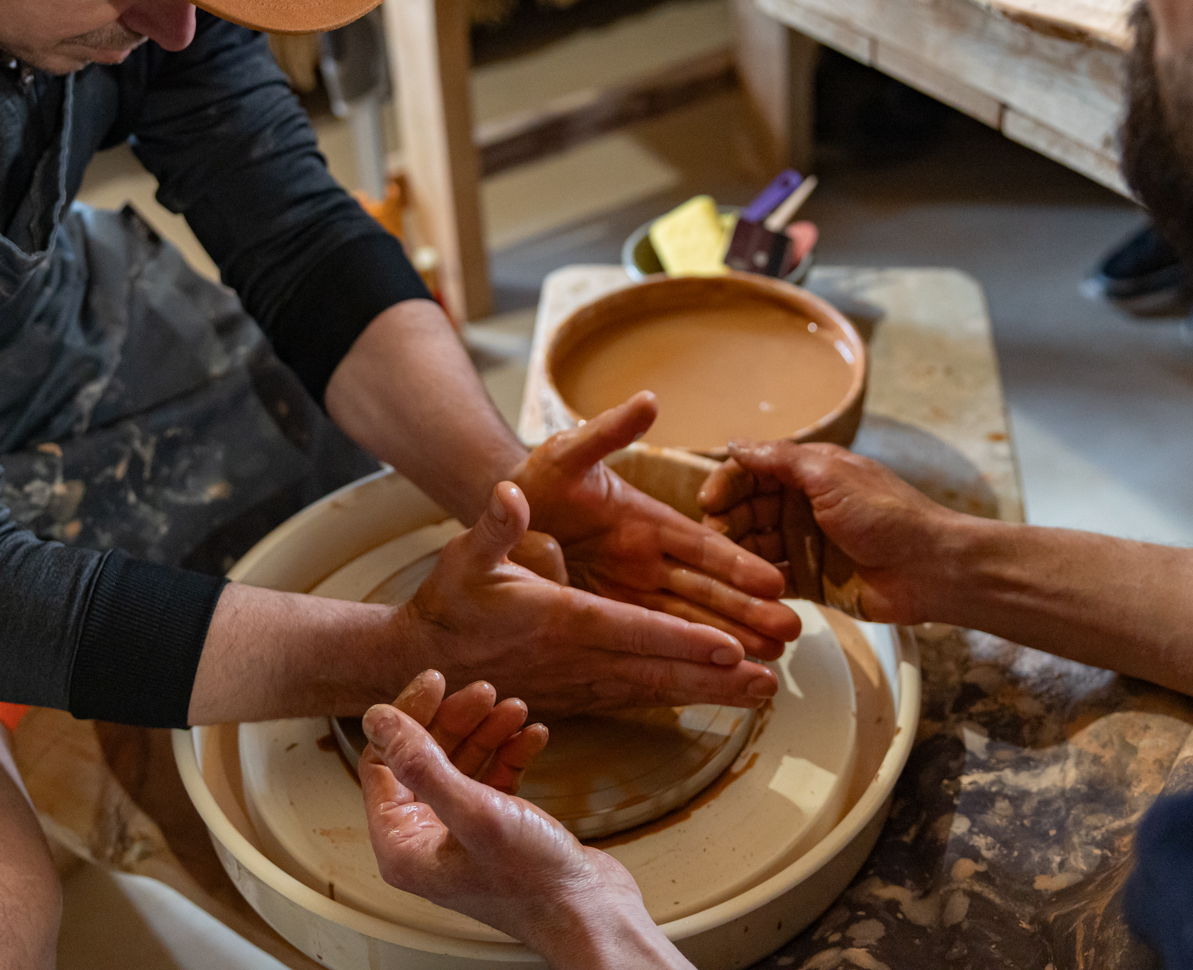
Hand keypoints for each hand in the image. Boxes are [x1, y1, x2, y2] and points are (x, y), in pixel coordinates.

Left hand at [361, 675, 689, 968]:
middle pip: (424, 757)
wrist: (593, 914)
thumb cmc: (534, 883)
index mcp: (403, 844)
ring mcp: (462, 834)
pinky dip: (511, 753)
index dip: (408, 717)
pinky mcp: (498, 829)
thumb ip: (421, 764)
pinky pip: (493, 778)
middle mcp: (426, 840)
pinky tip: (532, 737)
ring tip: (513, 709)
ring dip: (486, 731)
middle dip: (456, 720)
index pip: (384, 762)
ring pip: (461, 763)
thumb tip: (377, 719)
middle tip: (484, 692)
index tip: (438, 682)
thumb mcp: (474, 812)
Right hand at [399, 482, 778, 715]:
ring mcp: (577, 681)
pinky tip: (709, 699)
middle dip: (715, 678)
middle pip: (658, 670)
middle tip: (770, 683)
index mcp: (559, 618)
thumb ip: (497, 525)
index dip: (682, 640)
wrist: (422, 658)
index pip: (633, 630)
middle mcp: (576, 656)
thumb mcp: (467, 553)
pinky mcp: (575, 694)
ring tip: (760, 695)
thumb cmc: (449, 601)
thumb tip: (512, 493)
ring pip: (654, 689)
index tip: (729, 648)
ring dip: (708, 693)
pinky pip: (635, 698)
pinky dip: (675, 698)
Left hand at [509, 394, 801, 659]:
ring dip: (732, 640)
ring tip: (774, 662)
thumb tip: (649, 400)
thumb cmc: (537, 478)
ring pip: (691, 622)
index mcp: (647, 520)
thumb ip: (608, 432)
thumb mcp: (569, 452)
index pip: (701, 546)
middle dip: (750, 612)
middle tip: (793, 635)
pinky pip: (656, 642)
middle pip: (709, 590)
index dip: (737, 565)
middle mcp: (650, 559)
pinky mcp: (613, 617)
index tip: (774, 583)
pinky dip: (690, 657)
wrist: (502, 515)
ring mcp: (635, 592)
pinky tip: (724, 676)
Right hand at [698, 440, 962, 623]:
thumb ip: (780, 460)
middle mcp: (800, 505)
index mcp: (807, 472)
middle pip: (746, 510)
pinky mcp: (808, 580)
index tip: (708, 502)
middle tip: (713, 540)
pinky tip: (743, 588)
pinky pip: (770, 579)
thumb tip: (735, 443)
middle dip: (726, 523)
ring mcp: (803, 543)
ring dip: (737, 554)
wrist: (930, 569)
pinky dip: (755, 583)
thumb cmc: (888, 515)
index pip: (751, 471)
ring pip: (753, 546)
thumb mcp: (830, 475)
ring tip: (725, 569)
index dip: (726, 484)